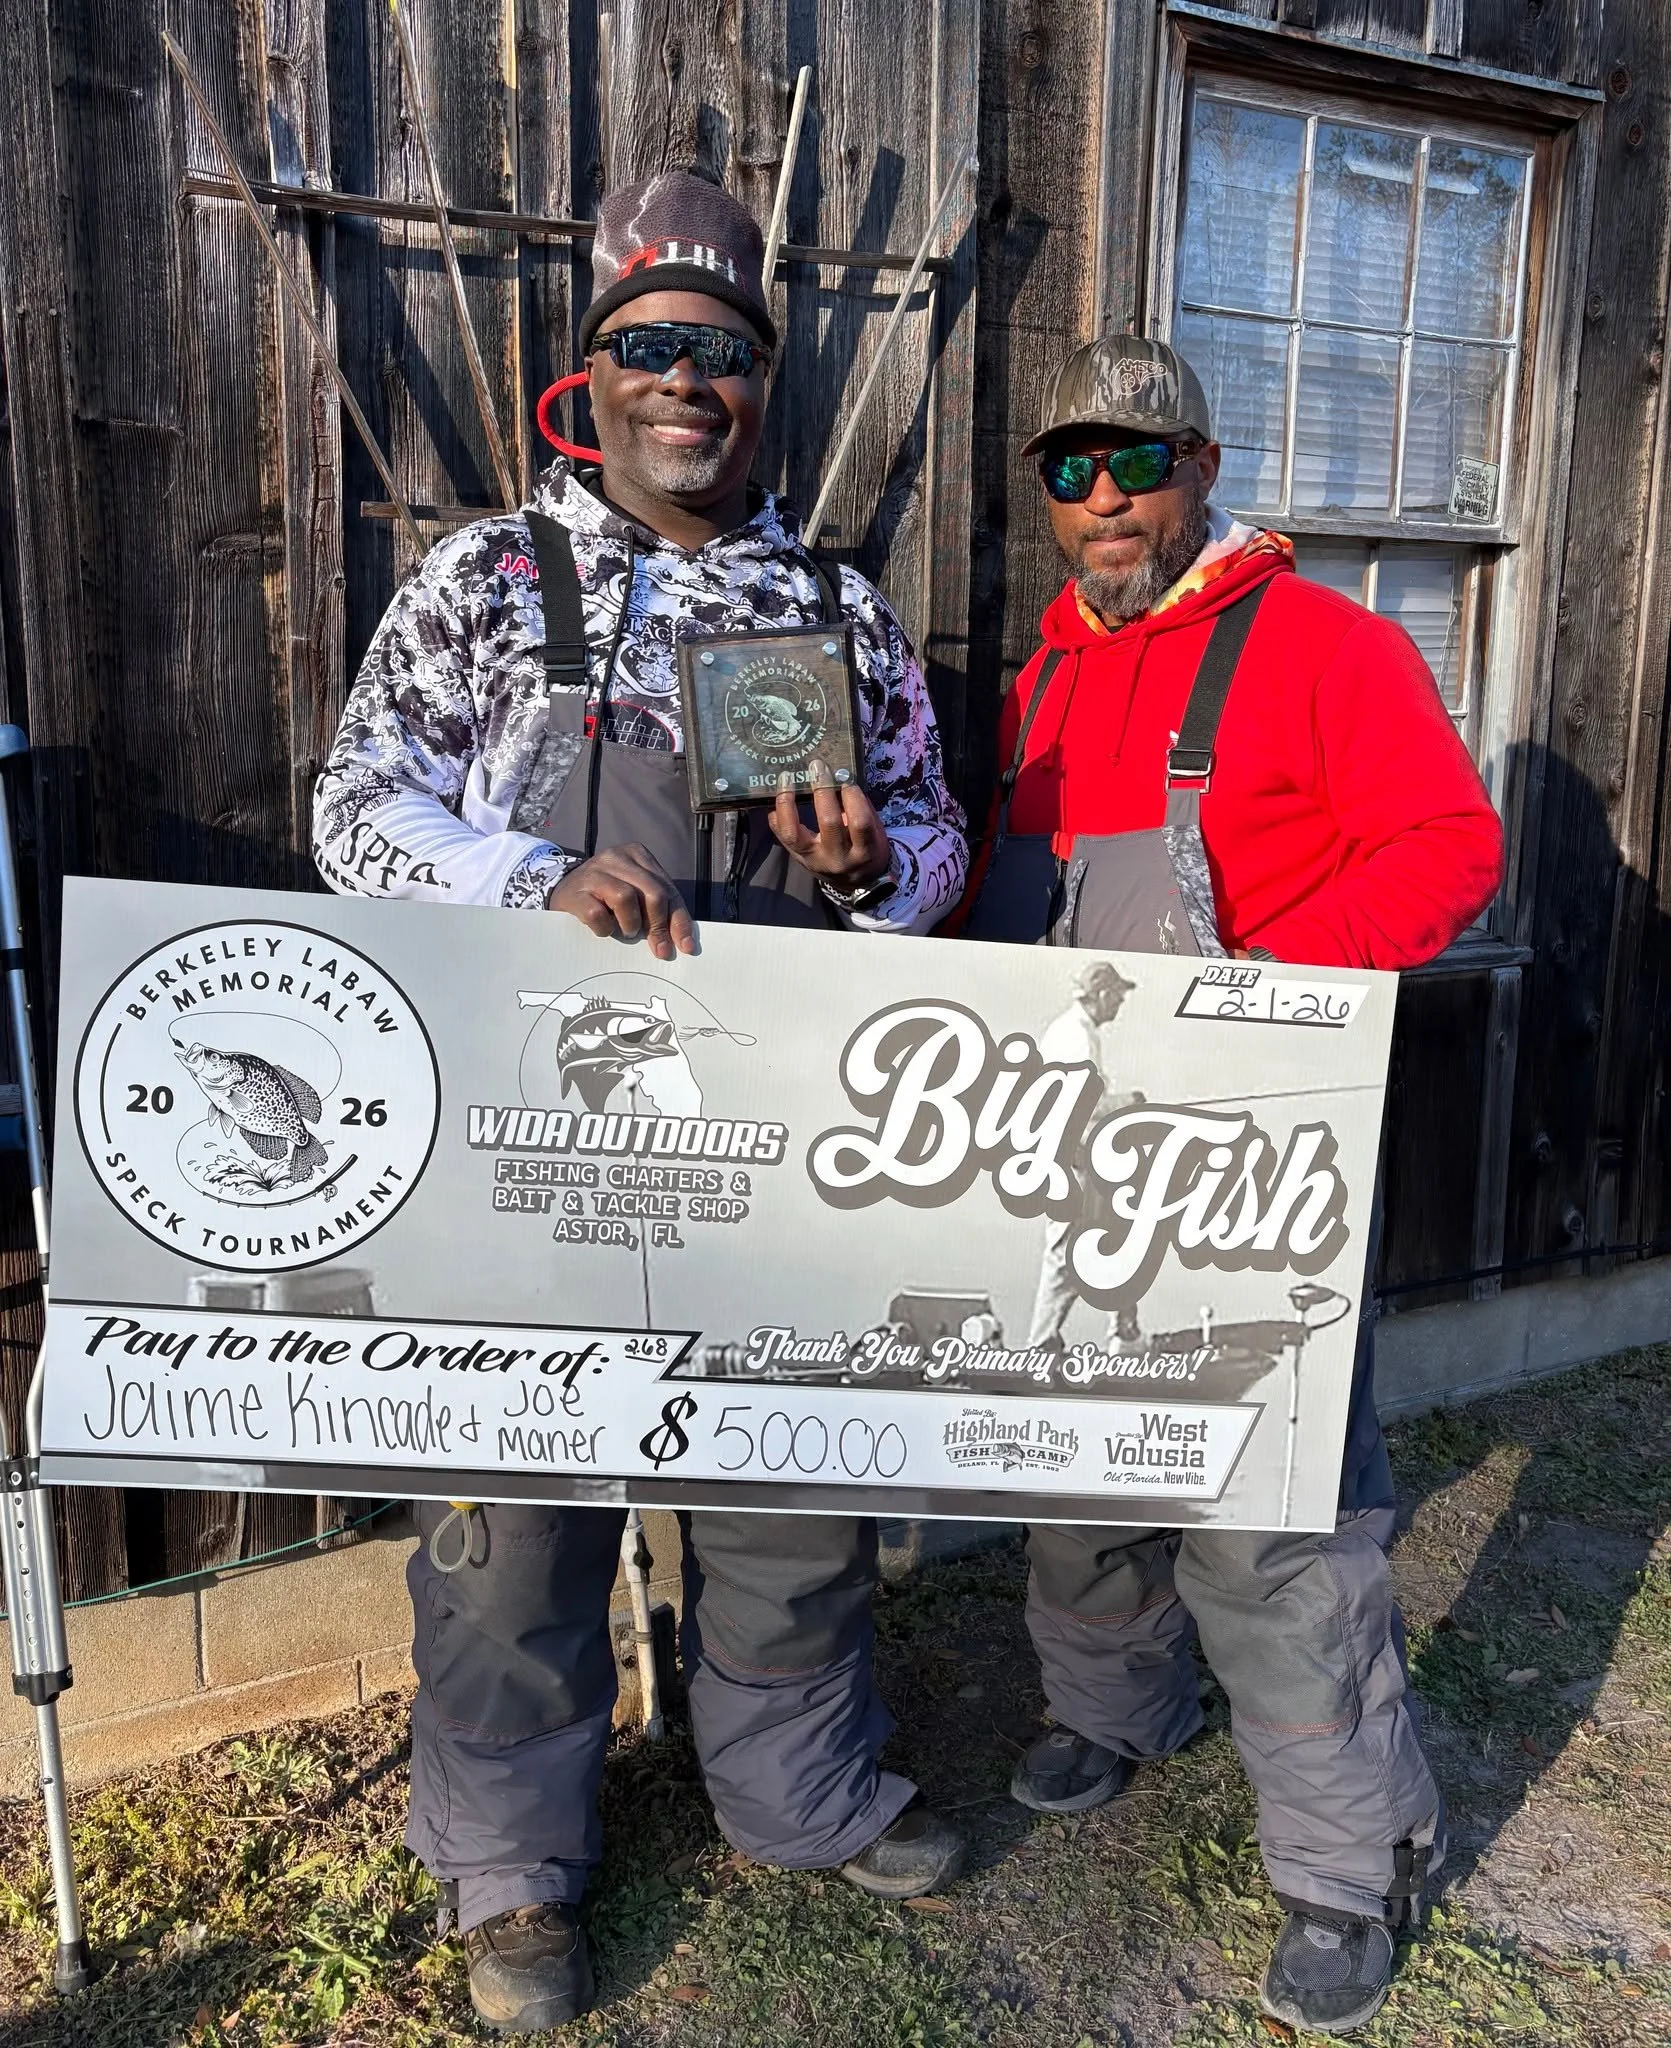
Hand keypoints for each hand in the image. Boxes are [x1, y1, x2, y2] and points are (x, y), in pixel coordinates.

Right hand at [546, 843, 695, 959]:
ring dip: (630, 923)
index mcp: (637, 854)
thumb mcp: (636, 895)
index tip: (685, 946)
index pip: (668, 889)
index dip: (679, 920)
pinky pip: (597, 913)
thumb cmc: (606, 896)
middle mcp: (616, 857)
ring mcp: (594, 872)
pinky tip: (604, 929)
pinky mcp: (575, 891)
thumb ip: (657, 910)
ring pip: (626, 898)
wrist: (562, 890)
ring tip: (626, 931)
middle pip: (652, 893)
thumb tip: (682, 942)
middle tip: (658, 948)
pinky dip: (605, 928)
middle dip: (659, 926)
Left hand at [767, 761, 890, 887]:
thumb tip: (840, 776)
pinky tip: (777, 797)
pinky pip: (781, 836)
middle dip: (823, 792)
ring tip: (787, 779)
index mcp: (863, 852)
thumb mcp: (873, 833)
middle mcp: (838, 859)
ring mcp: (814, 861)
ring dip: (788, 803)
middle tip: (818, 767)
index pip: (860, 823)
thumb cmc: (866, 849)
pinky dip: (777, 815)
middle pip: (829, 823)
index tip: (846, 779)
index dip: (853, 798)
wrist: (856, 882)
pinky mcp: (798, 859)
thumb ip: (860, 809)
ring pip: (794, 833)